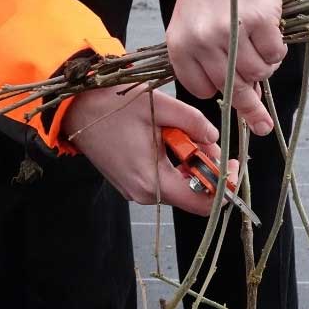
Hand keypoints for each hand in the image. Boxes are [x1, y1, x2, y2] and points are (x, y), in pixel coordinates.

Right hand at [61, 85, 237, 215]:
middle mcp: (144, 193)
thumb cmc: (112, 106)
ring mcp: (136, 190)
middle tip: (208, 140)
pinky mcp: (131, 182)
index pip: (202, 202)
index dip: (225, 187)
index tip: (233, 165)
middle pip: (192, 193)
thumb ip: (194, 122)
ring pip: (179, 185)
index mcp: (153, 181)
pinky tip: (168, 138)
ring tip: (183, 133)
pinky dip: (174, 163)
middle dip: (207, 168)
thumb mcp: (161, 107)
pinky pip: (164, 179)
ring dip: (190, 162)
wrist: (75, 108)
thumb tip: (215, 138)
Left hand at [167, 0, 285, 135]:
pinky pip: (275, 54)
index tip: (229, 86)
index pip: (203, 89)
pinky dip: (278, 49)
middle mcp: (202, 40)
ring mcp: (231, 30)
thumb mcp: (196, 26)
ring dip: (266, 67)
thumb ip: (210, 62)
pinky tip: (271, 33)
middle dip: (250, 106)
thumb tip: (244, 102)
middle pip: (232, 88)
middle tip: (264, 126)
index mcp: (180, 45)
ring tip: (262, 48)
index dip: (219, 90)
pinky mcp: (258, 20)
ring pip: (257, 73)